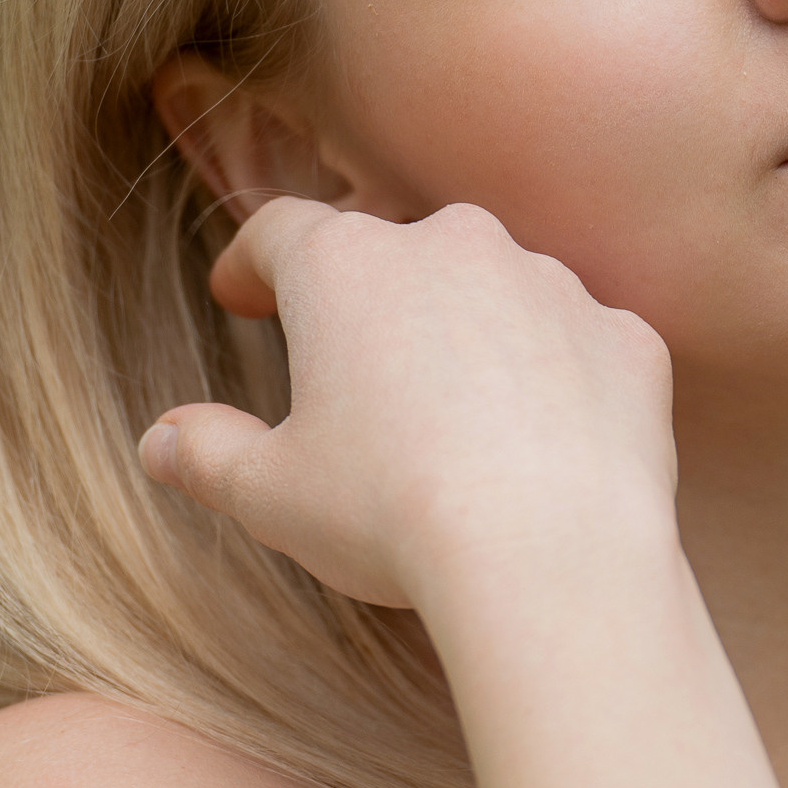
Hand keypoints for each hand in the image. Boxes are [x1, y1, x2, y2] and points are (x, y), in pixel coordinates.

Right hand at [137, 198, 677, 615]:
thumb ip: (207, 455)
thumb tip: (160, 443)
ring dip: (471, 334)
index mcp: (348, 266)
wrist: (552, 555)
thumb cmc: (393, 516)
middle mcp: (454, 245)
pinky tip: (545, 443)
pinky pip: (580, 344)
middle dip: (369, 299)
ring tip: (458, 418)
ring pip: (495, 290)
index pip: (280, 232)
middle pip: (394, 252)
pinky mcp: (627, 338)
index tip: (242, 296)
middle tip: (353, 365)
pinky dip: (559, 378)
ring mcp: (552, 284)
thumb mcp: (271, 495)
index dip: (253, 262)